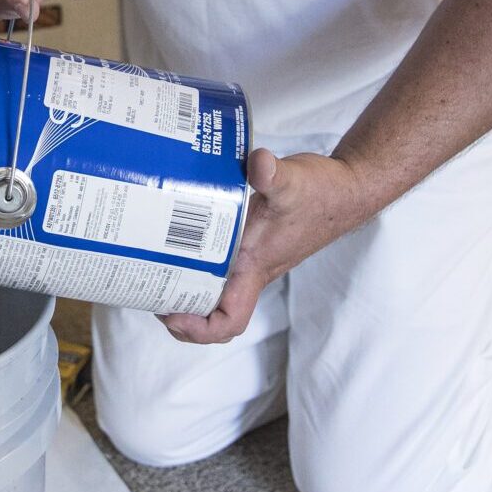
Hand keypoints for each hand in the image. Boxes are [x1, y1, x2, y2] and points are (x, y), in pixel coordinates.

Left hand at [162, 149, 371, 344]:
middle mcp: (250, 269)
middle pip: (210, 312)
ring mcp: (249, 256)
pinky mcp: (249, 239)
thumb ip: (274, 174)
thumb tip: (259, 163)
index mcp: (255, 267)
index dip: (198, 328)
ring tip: (151, 263)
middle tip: (146, 285)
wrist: (345, 190)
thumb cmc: (322, 193)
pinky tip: (176, 232)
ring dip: (182, 284)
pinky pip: (216, 261)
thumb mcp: (293, 181)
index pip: (228, 320)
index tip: (171, 312)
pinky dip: (194, 257)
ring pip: (210, 287)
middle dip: (177, 309)